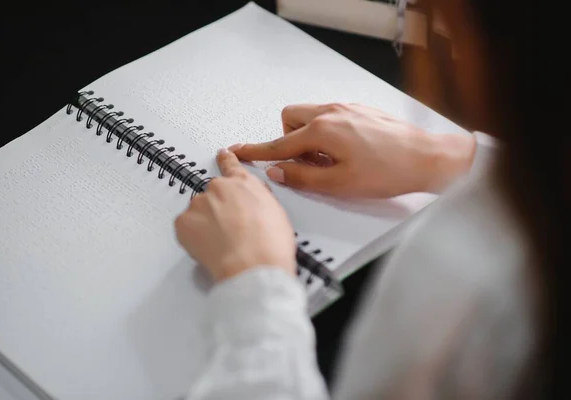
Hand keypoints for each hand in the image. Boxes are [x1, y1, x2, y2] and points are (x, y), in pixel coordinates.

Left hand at [175, 149, 295, 282]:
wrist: (253, 265)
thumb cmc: (269, 244)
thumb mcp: (276, 213)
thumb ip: (259, 200)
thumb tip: (252, 204)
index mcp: (243, 184)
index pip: (230, 165)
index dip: (225, 160)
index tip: (221, 155)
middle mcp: (219, 188)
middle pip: (213, 195)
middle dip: (218, 210)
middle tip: (230, 231)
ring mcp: (199, 204)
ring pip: (198, 211)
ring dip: (206, 223)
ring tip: (223, 244)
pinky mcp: (184, 222)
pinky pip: (185, 227)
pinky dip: (193, 237)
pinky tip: (210, 248)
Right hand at [230, 103, 474, 197]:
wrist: (426, 158)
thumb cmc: (389, 170)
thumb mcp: (339, 184)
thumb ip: (302, 177)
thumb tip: (277, 172)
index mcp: (322, 130)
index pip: (278, 143)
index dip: (256, 151)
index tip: (238, 152)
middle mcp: (332, 112)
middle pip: (290, 119)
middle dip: (289, 139)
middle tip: (306, 163)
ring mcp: (347, 108)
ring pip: (310, 116)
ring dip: (309, 136)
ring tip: (329, 161)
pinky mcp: (360, 111)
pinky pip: (330, 116)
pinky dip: (327, 133)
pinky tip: (347, 153)